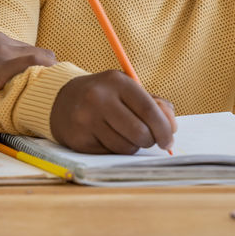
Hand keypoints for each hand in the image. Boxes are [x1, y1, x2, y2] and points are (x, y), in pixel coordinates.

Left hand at [0, 31, 56, 95]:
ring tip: (31, 71)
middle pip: (41, 52)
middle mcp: (4, 49)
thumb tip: (33, 92)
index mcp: (2, 67)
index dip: (53, 69)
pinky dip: (21, 53)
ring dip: (34, 58)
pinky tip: (16, 63)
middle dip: (48, 65)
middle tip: (49, 78)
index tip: (57, 81)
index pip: (39, 61)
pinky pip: (17, 43)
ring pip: (30, 47)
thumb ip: (13, 88)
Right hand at [49, 70, 175, 153]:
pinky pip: (110, 153)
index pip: (148, 110)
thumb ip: (155, 105)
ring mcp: (86, 119)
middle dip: (150, 140)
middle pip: (139, 132)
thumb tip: (171, 126)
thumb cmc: (105, 96)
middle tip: (149, 139)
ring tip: (124, 135)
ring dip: (133, 146)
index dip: (164, 129)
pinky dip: (115, 149)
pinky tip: (107, 137)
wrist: (62, 100)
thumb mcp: (128, 90)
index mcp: (116, 81)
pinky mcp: (79, 139)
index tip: (169, 141)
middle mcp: (99, 98)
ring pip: (126, 147)